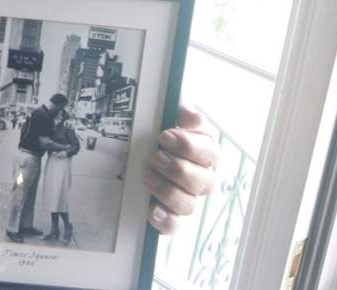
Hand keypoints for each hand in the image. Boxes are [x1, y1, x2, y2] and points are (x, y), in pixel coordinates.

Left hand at [144, 104, 219, 232]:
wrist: (126, 152)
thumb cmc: (150, 134)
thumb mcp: (161, 118)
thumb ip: (178, 113)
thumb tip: (188, 112)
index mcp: (201, 151)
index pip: (210, 151)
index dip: (189, 146)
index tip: (163, 136)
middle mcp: (198, 177)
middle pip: (205, 182)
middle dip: (178, 169)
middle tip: (155, 157)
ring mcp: (185, 197)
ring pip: (189, 204)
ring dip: (168, 191)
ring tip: (147, 177)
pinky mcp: (169, 214)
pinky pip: (174, 225)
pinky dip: (165, 220)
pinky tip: (153, 210)